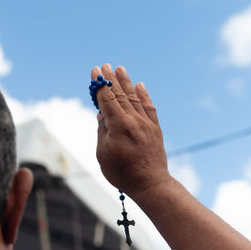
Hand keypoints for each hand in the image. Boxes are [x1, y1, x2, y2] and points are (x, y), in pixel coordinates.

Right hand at [92, 64, 169, 198]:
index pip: (107, 99)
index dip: (100, 84)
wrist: (150, 184)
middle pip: (120, 94)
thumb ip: (102, 131)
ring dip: (126, 82)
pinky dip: (144, 95)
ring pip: (134, 97)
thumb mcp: (103, 154)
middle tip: (105, 65)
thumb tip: (102, 114)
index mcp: (119, 126)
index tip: (95, 71)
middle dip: (111, 79)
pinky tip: (140, 86)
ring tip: (120, 68)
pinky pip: (149, 107)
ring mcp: (146, 123)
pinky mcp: (155, 128)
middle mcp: (133, 120)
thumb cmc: (122, 172)